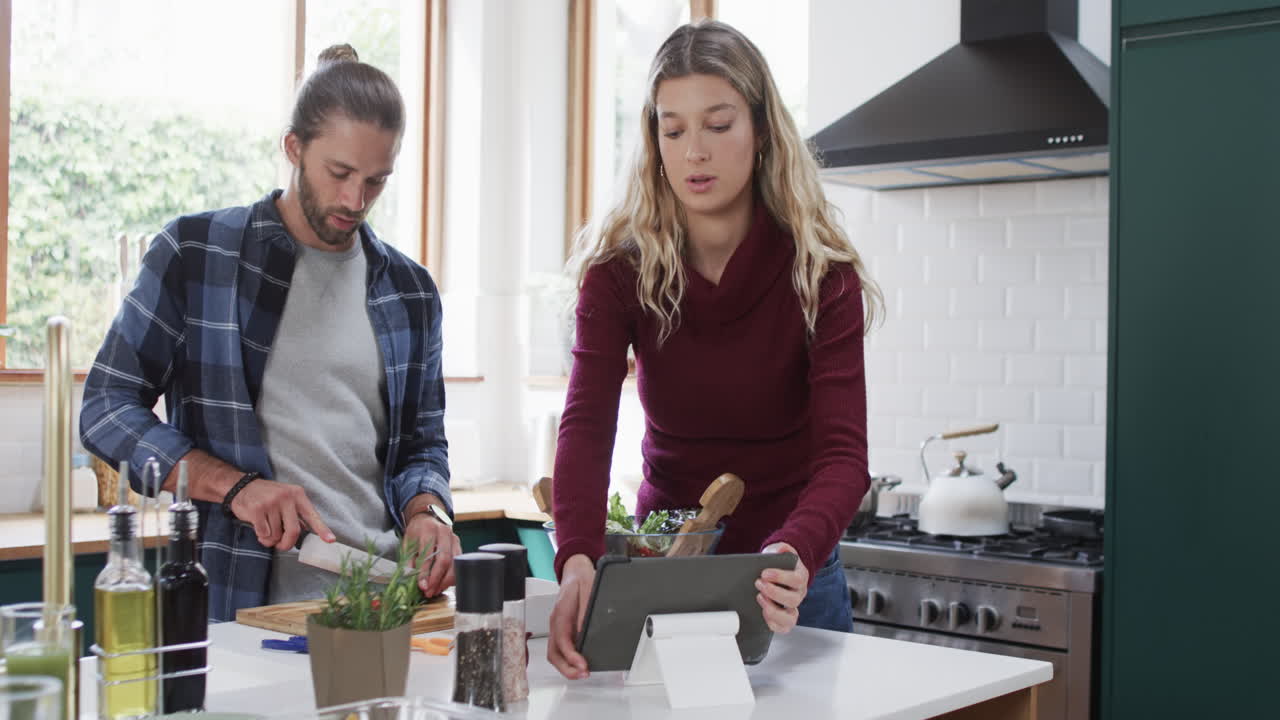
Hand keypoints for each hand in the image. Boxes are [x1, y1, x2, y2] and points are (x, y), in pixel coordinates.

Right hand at [230, 479, 334, 550]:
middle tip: (281, 546)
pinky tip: (259, 528)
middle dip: (287, 543)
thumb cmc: (267, 497)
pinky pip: (264, 534)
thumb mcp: (286, 499)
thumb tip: (306, 531)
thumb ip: (296, 514)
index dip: (322, 529)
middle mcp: (286, 497)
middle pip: (294, 531)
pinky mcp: (257, 509)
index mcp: (297, 495)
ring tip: (266, 528)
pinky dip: (262, 537)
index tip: (331, 540)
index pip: (312, 515)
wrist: (242, 487)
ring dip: (271, 539)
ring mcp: (271, 503)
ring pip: (276, 535)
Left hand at [402, 512, 460, 596]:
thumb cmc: (416, 532)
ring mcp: (454, 538)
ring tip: (435, 591)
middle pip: (445, 559)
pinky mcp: (459, 545)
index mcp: (428, 529)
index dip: (425, 572)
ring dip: (446, 581)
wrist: (428, 518)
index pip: (428, 554)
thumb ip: (409, 560)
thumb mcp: (407, 543)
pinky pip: (459, 564)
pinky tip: (443, 584)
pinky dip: (452, 577)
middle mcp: (444, 532)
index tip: (422, 586)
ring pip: (455, 563)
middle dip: (437, 579)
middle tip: (429, 592)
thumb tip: (412, 580)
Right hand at [547, 554, 594, 679]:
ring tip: (582, 673)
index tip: (582, 665)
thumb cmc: (581, 579)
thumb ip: (587, 610)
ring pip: (555, 654)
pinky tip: (579, 664)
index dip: (571, 656)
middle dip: (567, 668)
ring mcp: (557, 627)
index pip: (561, 640)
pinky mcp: (562, 630)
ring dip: (566, 667)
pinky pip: (560, 650)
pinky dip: (568, 661)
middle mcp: (555, 622)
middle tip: (583, 674)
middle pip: (554, 652)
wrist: (575, 571)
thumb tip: (586, 630)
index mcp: (560, 612)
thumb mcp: (589, 589)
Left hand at [757, 542, 808, 633]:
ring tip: (760, 598)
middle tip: (759, 584)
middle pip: (793, 600)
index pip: (796, 579)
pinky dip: (774, 624)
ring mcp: (792, 607)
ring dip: (774, 610)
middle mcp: (799, 594)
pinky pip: (784, 628)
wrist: (776, 571)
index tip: (764, 573)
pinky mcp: (785, 618)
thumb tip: (779, 550)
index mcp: (800, 576)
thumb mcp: (778, 551)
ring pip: (791, 618)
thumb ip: (779, 549)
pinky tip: (763, 612)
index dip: (781, 577)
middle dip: (774, 593)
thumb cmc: (777, 563)